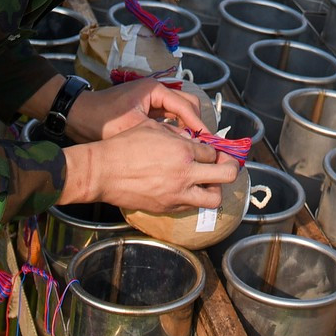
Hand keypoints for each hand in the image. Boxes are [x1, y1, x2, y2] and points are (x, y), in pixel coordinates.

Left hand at [67, 78, 209, 142]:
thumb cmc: (101, 120)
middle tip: (202, 146)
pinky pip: (168, 119)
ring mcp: (151, 101)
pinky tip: (176, 147)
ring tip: (193, 149)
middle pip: (187, 105)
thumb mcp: (133, 128)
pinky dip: (175, 130)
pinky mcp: (146, 111)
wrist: (77, 117)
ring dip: (186, 129)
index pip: (186, 105)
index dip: (198, 125)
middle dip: (196, 125)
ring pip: (179, 113)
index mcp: (155, 90)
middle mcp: (156, 92)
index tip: (207, 143)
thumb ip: (162, 134)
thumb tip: (188, 144)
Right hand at [82, 121, 237, 213]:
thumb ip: (178, 135)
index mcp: (183, 151)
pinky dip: (193, 197)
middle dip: (231, 168)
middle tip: (228, 165)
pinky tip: (186, 188)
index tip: (215, 150)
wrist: (103, 172)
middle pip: (226, 174)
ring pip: (214, 198)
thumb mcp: (154, 129)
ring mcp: (177, 194)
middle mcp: (185, 173)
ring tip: (209, 181)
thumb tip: (192, 140)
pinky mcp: (167, 207)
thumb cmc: (124, 146)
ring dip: (215, 188)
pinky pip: (190, 205)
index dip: (216, 150)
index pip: (214, 152)